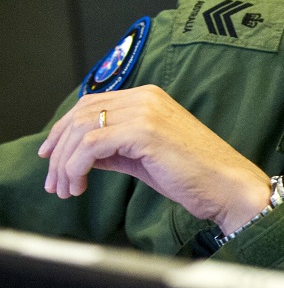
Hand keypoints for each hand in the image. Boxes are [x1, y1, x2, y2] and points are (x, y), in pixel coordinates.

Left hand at [37, 84, 272, 233]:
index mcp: (148, 98)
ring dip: (64, 164)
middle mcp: (145, 97)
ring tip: (66, 190)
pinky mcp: (144, 131)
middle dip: (58, 151)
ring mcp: (146, 112)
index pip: (90, 105)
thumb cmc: (196, 176)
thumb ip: (114, 150)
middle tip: (53, 182)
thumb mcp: (145, 158)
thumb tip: (80, 155)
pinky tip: (80, 186)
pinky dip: (76, 168)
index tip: (50, 157)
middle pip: (80, 115)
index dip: (62, 130)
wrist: (229, 187)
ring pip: (80, 130)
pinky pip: (91, 145)